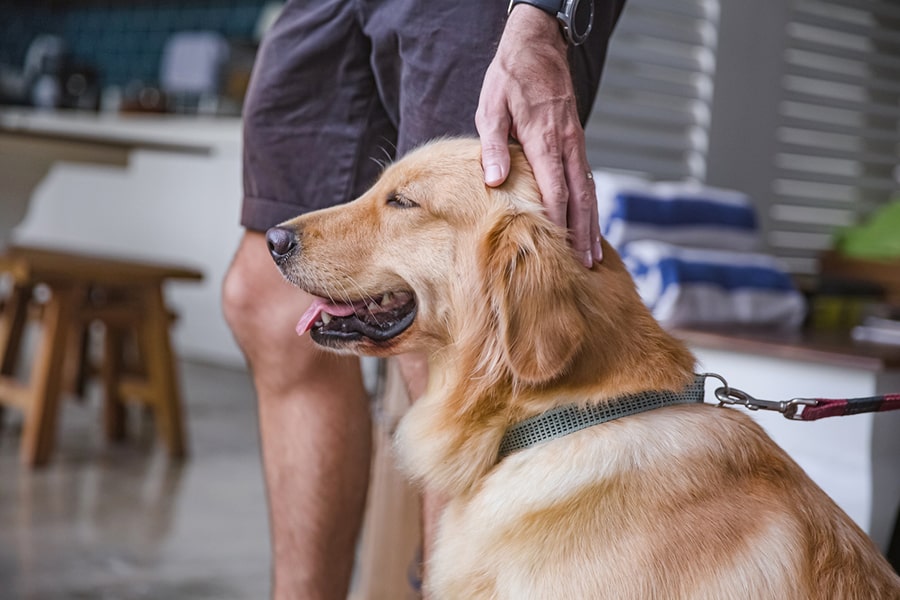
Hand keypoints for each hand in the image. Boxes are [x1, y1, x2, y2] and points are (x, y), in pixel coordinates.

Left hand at [477, 4, 601, 266]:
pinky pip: (587, 179)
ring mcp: (576, 144)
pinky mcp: (576, 142)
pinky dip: (590, 206)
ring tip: (593, 256)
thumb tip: (495, 182)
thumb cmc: (510, 78)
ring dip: (592, 224)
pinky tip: (588, 224)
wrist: (538, 45)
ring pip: (589, 191)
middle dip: (584, 233)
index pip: (556, 190)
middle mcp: (568, 145)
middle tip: (586, 266)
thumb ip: (494, 147)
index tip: (560, 251)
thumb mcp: (492, 107)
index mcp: (545, 139)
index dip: (559, 222)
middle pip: (581, 197)